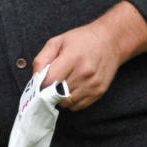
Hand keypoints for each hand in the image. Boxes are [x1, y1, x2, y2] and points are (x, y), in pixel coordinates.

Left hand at [32, 1, 146, 111]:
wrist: (110, 41)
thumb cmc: (82, 39)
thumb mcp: (57, 41)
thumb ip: (42, 59)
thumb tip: (36, 78)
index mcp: (72, 58)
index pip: (50, 80)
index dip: (41, 83)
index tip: (40, 82)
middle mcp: (84, 73)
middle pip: (57, 93)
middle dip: (50, 90)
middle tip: (50, 84)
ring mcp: (93, 84)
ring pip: (67, 102)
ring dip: (60, 97)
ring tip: (62, 85)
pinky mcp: (99, 92)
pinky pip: (78, 106)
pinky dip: (71, 101)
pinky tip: (71, 89)